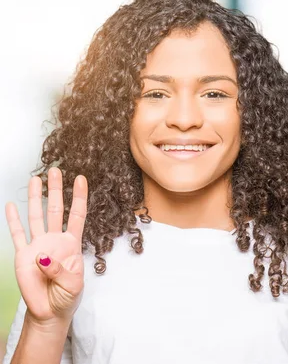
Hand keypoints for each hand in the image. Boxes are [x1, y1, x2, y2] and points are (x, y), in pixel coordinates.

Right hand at [5, 167, 87, 323]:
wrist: (50, 312)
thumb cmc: (67, 296)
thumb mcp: (73, 285)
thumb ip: (60, 270)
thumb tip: (43, 257)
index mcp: (72, 245)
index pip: (77, 216)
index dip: (79, 197)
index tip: (81, 178)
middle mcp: (55, 240)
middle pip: (56, 210)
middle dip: (55, 190)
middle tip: (55, 170)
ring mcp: (38, 246)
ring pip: (36, 217)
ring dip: (35, 198)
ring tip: (35, 179)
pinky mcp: (23, 256)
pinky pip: (17, 234)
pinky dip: (14, 219)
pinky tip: (11, 205)